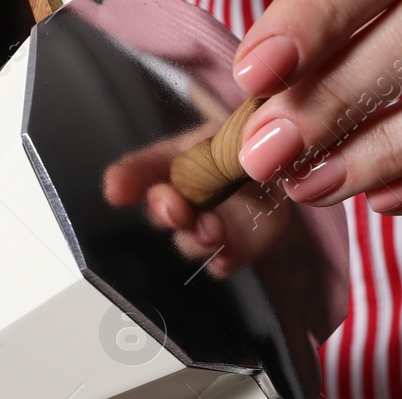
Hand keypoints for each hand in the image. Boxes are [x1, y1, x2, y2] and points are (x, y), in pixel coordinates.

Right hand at [103, 130, 295, 278]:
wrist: (286, 171)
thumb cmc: (252, 146)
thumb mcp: (242, 131)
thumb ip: (232, 142)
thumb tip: (234, 149)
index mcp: (179, 158)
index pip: (142, 169)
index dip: (126, 178)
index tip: (115, 190)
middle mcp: (187, 197)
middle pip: (161, 211)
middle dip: (163, 210)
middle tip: (173, 206)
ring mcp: (209, 226)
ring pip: (188, 242)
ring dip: (195, 238)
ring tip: (212, 228)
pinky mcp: (235, 249)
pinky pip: (221, 263)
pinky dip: (222, 261)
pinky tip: (226, 254)